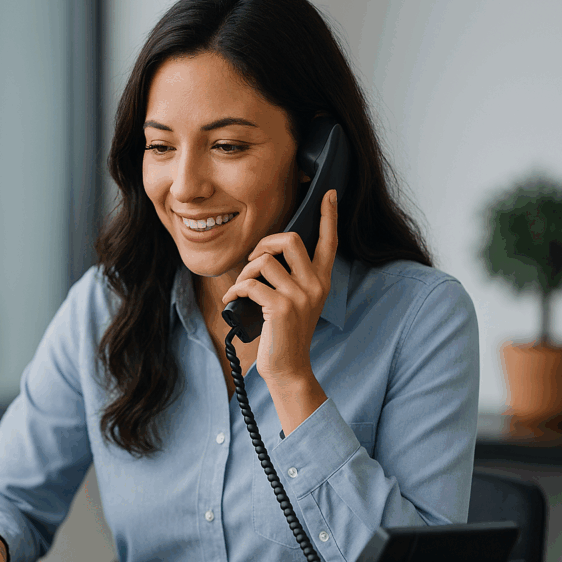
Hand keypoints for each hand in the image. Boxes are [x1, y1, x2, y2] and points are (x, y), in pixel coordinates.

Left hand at [220, 189, 338, 387]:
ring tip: (240, 287)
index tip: (328, 193)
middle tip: (253, 261)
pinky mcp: (281, 308)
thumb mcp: (297, 303)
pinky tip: (231, 299)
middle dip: (264, 243)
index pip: (329, 242)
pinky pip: (251, 284)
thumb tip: (265, 256)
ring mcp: (300, 296)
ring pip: (264, 262)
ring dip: (244, 272)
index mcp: (321, 281)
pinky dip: (235, 289)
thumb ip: (291, 279)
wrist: (288, 368)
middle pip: (290, 240)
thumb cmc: (285, 334)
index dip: (328, 216)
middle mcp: (315, 285)